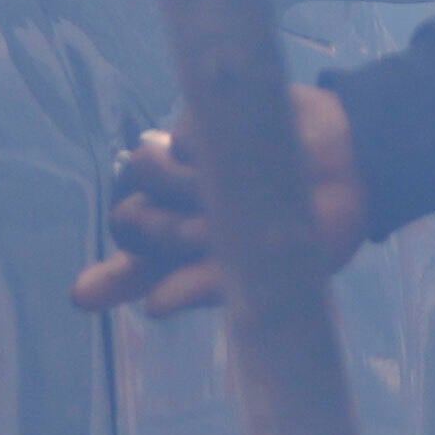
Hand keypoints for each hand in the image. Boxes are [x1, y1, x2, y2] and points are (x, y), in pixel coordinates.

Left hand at [77, 83, 370, 316]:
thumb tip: (153, 307)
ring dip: (180, 183)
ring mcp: (181, 169)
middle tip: (200, 226)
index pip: (134, 272)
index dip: (105, 282)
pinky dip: (203, 148)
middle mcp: (176, 212)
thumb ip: (208, 287)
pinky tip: (241, 150)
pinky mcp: (193, 127)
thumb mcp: (271, 271)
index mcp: (188, 255)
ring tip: (227, 185)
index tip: (82, 296)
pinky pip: (175, 138)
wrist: (353, 165)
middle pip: (129, 220)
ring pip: (142, 172)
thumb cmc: (313, 230)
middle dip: (158, 227)